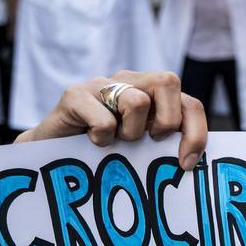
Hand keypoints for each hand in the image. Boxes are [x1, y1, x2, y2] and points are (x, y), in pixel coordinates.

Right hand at [16, 71, 207, 170]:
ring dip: (130, 132)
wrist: (49, 154)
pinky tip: (90, 141)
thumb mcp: (140, 149)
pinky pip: (103, 119)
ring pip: (137, 100)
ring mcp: (101, 85)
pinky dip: (101, 138)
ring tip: (115, 142)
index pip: (189, 104)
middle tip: (148, 141)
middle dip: (166, 120)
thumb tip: (191, 163)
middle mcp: (129, 82)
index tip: (185, 164)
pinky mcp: (75, 95)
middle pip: (169, 81)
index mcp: (152, 95)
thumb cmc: (102, 154)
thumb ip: (164, 146)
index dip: (195, 133)